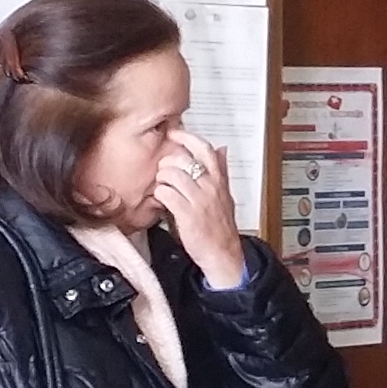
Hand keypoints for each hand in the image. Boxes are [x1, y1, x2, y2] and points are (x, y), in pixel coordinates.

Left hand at [156, 128, 244, 279]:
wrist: (223, 254)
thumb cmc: (221, 226)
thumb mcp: (226, 194)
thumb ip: (222, 171)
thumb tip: (222, 149)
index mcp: (219, 180)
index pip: (204, 149)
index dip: (186, 138)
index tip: (174, 133)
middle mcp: (210, 187)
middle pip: (182, 160)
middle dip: (168, 163)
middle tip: (164, 171)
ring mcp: (198, 200)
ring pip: (171, 175)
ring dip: (162, 179)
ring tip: (163, 187)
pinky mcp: (187, 215)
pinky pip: (166, 194)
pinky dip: (160, 195)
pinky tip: (162, 200)